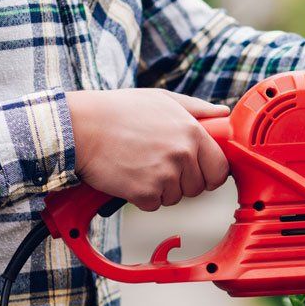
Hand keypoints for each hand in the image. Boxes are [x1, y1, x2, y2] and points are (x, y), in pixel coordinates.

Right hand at [66, 89, 229, 211]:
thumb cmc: (118, 111)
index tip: (199, 172)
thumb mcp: (163, 100)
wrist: (81, 127)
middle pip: (197, 187)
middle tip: (159, 164)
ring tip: (140, 165)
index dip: (210, 173)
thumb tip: (223, 114)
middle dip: (182, 181)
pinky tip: (129, 176)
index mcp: (192, 132)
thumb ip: (198, 109)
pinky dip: (141, 196)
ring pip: (175, 198)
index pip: (220, 169)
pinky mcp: (144, 192)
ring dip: (160, 188)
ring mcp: (164, 175)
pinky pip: (153, 205)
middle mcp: (182, 154)